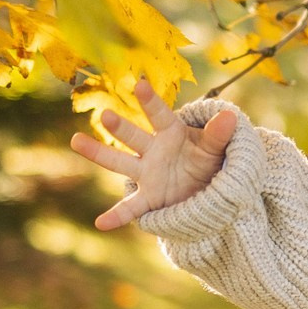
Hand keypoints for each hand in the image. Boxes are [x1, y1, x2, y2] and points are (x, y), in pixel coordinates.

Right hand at [71, 79, 241, 231]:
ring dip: (99, 153)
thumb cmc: (207, 160)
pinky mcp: (149, 197)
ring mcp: (147, 173)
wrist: (208, 187)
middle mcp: (153, 150)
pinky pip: (131, 207)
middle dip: (120, 127)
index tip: (140, 84)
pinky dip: (117, 216)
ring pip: (120, 163)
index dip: (150, 101)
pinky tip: (100, 224)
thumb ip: (218, 135)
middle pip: (133, 137)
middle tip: (106, 116)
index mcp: (171, 133)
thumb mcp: (215, 149)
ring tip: (76, 140)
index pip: (159, 115)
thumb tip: (230, 117)